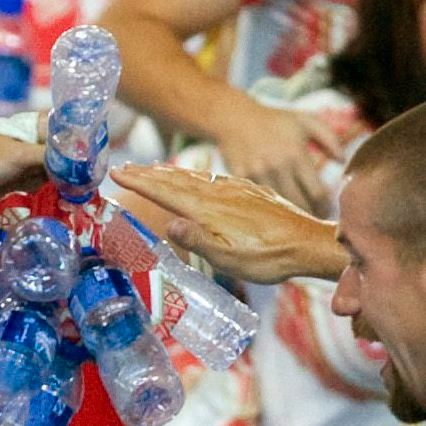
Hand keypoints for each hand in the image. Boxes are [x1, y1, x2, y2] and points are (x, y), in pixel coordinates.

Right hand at [113, 162, 344, 286]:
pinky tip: (197, 177)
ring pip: (194, 177)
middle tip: (124, 167)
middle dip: (147, 174)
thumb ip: (198, 240)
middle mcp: (219, 194)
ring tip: (152, 169)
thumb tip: (169, 225)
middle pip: (175, 180)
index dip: (140, 182)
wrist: (309, 243)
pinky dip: (195, 175)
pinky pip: (214, 179)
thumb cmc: (268, 258)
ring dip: (169, 173)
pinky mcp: (249, 192)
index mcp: (208, 210)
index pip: (165, 192)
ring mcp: (235, 190)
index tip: (117, 172)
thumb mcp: (230, 257)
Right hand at [213, 100, 347, 213]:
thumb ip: (329, 138)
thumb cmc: (274, 120)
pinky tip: (274, 211)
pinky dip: (268, 207)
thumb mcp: (306, 120)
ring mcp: (257, 175)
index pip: (317, 192)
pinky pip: (259, 201)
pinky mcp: (241, 180)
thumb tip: (342, 161)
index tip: (328, 212)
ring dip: (289, 215)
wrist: (234, 118)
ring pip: (278, 206)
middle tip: (315, 221)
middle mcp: (277, 167)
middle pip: (298, 205)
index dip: (325, 207)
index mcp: (296, 154)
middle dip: (309, 215)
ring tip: (297, 220)